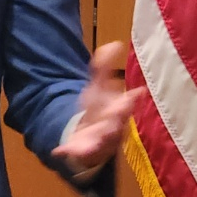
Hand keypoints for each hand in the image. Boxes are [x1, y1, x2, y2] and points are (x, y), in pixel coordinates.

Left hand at [52, 41, 145, 170]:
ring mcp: (97, 142)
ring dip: (97, 141)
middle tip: (119, 112)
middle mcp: (111, 128)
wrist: (91, 139)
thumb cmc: (99, 111)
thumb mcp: (100, 88)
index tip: (138, 92)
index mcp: (117, 112)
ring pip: (100, 143)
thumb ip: (104, 68)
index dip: (130, 101)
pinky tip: (58, 150)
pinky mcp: (82, 151)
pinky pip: (75, 153)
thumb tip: (115, 43)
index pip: (126, 106)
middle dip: (116, 119)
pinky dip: (67, 151)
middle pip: (116, 125)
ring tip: (90, 143)